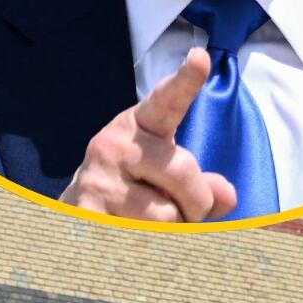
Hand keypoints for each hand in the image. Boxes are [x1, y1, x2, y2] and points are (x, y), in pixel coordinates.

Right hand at [61, 50, 239, 221]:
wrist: (77, 210)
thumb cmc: (135, 190)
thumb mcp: (169, 176)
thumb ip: (203, 183)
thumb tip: (225, 195)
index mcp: (140, 125)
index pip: (167, 101)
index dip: (185, 81)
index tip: (201, 58)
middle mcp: (114, 143)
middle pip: (183, 171)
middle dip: (196, 201)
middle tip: (182, 210)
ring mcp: (98, 177)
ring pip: (166, 214)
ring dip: (173, 229)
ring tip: (148, 221)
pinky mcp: (87, 211)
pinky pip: (144, 237)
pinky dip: (151, 244)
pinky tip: (130, 233)